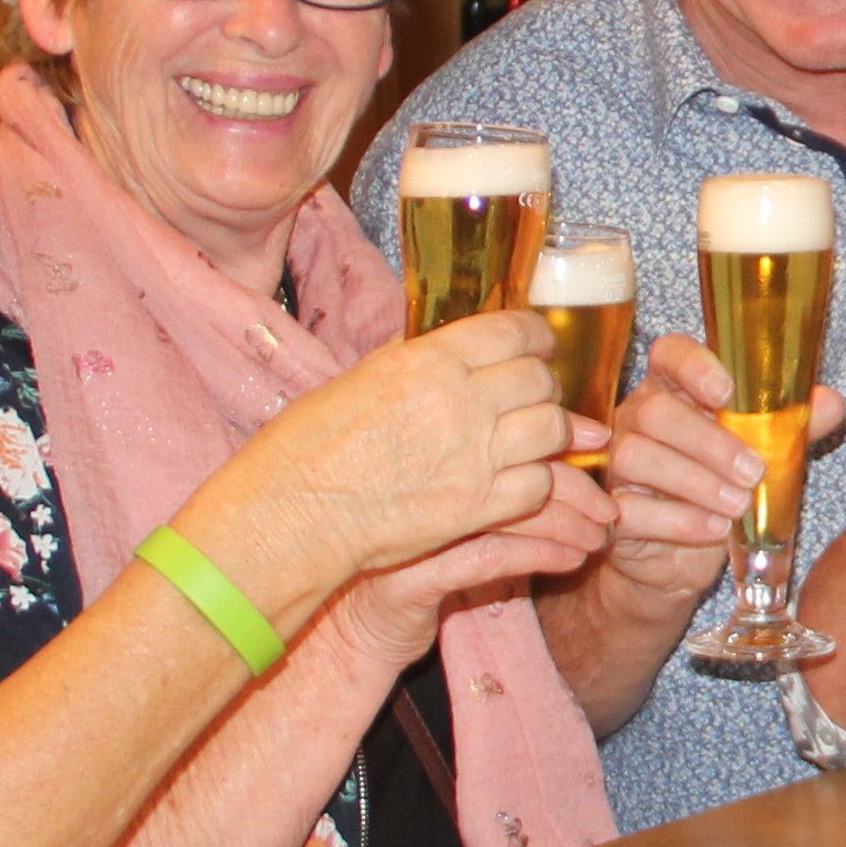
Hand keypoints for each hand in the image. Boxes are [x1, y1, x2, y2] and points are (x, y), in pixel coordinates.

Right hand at [220, 308, 571, 591]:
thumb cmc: (306, 445)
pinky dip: (539, 481)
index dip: (536, 336)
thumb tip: (445, 348)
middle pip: (538, 380)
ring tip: (543, 437)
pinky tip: (524, 480)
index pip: (512, 332)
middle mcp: (460, 401)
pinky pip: (538, 485)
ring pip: (551, 431)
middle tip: (536, 395)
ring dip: (552, 433)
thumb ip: (413, 361)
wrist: (292, 514)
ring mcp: (474, 456)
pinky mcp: (477, 507)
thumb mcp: (359, 378)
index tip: (539, 344)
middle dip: (543, 385)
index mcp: (428, 360)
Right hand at [325, 444, 617, 667]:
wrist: (353, 623)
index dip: (558, 437)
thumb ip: (486, 474)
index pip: (505, 426)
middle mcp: (419, 479)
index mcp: (426, 448)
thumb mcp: (445, 508)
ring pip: (508, 512)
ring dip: (567, 525)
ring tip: (602, 537)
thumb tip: (560, 448)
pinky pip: (491, 558)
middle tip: (611, 506)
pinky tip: (573, 561)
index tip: (599, 450)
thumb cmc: (403, 557)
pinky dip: (540, 555)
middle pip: (514, 465)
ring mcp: (414, 527)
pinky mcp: (413, 573)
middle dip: (574, 486)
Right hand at [592, 333, 845, 611]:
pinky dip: (679, 521)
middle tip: (753, 471)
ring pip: (637, 456)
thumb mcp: (763, 452)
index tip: (726, 392)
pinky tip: (715, 530)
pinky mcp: (615, 510)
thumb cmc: (723, 487)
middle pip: (656, 411)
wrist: (682, 556)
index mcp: (675, 389)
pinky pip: (632, 509)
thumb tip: (831, 403)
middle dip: (708, 441)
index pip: (670, 353)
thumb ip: (792, 425)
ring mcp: (619, 463)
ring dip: (695, 482)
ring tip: (737, 505)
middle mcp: (638, 417)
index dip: (695, 366)